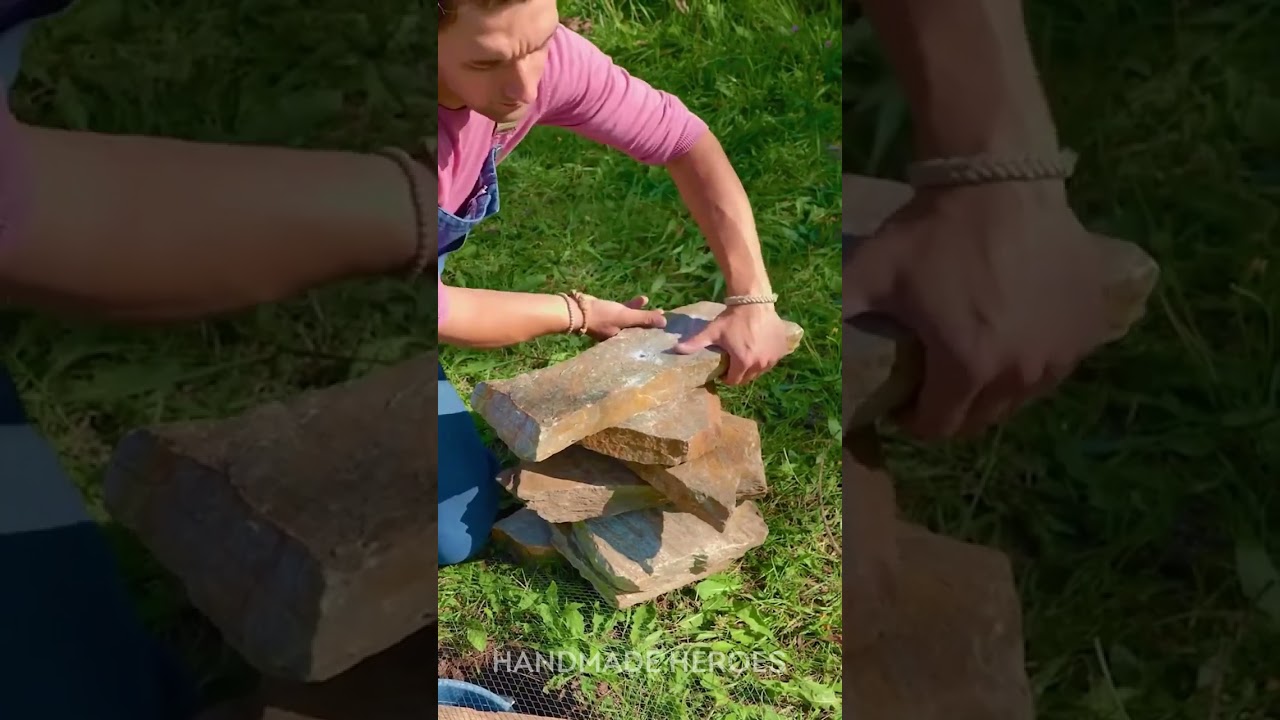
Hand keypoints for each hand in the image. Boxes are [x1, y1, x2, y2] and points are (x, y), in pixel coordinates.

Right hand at [581, 294, 666, 340]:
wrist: (578, 309)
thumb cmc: (602, 316)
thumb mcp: (626, 317)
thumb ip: (644, 318)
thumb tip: (665, 322)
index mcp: (623, 341)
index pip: (643, 339)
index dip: (655, 334)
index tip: (667, 330)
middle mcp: (620, 335)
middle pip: (640, 330)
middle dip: (652, 324)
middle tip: (667, 320)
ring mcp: (615, 324)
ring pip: (634, 320)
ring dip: (645, 313)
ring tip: (659, 308)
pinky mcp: (610, 314)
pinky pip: (626, 311)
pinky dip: (634, 306)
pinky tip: (643, 299)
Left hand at [673, 303, 790, 385]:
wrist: (754, 302)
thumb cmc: (732, 318)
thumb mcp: (712, 331)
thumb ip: (695, 343)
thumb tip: (675, 350)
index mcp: (743, 362)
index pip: (734, 381)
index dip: (727, 377)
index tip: (724, 368)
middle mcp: (760, 364)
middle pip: (748, 378)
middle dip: (740, 373)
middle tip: (734, 361)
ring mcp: (773, 357)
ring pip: (761, 370)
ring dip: (754, 366)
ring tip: (746, 352)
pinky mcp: (781, 349)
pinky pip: (772, 359)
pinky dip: (766, 356)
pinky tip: (759, 345)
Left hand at [843, 181, 1109, 438]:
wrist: (1000, 181)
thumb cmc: (932, 232)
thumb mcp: (870, 274)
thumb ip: (835, 311)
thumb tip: (795, 340)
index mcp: (967, 369)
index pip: (941, 427)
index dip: (916, 421)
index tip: (905, 403)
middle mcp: (1022, 373)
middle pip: (984, 418)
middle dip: (955, 409)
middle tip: (937, 382)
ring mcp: (1064, 352)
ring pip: (1024, 395)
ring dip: (997, 387)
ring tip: (976, 356)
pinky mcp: (1091, 327)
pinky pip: (1060, 361)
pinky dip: (1037, 357)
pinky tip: (1016, 330)